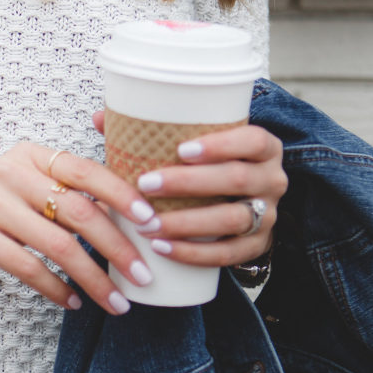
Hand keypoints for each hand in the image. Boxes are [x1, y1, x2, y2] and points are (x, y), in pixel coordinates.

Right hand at [0, 140, 162, 313]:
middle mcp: (11, 173)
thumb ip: (58, 194)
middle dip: (119, 248)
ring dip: (94, 278)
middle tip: (143, 275)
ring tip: (116, 301)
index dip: (124, 197)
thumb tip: (121, 218)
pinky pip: (28, 267)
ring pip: (60, 245)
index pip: (88, 171)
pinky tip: (72, 302)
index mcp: (30, 156)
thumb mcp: (16, 187)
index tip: (152, 222)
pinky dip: (55, 288)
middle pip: (81, 211)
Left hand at [92, 111, 284, 266]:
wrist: (243, 204)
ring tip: (147, 223)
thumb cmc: (209, 168)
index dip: (221, 145)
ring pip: (232, 219)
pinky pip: (228, 254)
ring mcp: (267, 215)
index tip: (180, 150)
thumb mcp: (194, 146)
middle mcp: (273, 180)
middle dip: (189, 184)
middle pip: (238, 179)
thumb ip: (152, 132)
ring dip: (186, 223)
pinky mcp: (256, 246)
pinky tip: (162, 249)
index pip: (253, 140)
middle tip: (146, 185)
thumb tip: (99, 118)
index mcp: (263, 148)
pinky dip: (193, 253)